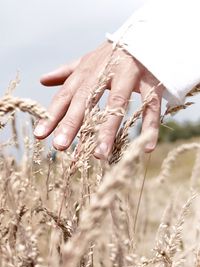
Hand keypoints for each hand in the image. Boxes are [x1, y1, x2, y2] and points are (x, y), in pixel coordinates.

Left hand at [34, 41, 163, 157]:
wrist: (145, 36)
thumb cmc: (111, 55)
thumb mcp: (88, 61)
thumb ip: (67, 72)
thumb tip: (42, 80)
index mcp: (87, 70)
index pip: (66, 94)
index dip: (52, 115)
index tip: (40, 135)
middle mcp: (105, 72)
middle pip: (86, 99)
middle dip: (72, 123)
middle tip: (60, 146)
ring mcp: (129, 75)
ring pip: (118, 103)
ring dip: (108, 129)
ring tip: (99, 155)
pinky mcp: (151, 81)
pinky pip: (151, 105)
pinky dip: (149, 125)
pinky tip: (146, 147)